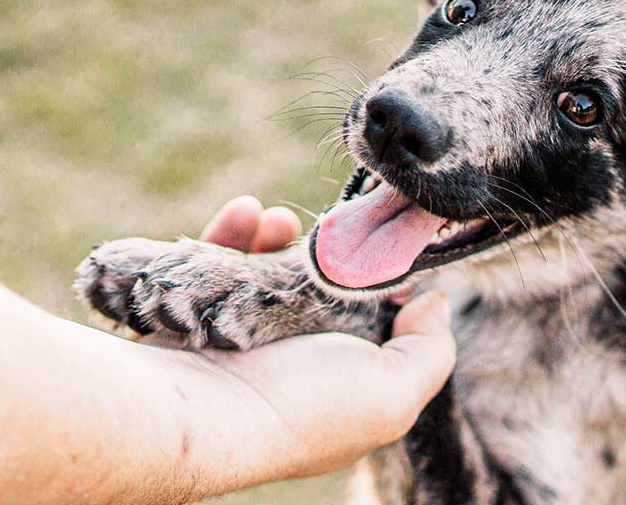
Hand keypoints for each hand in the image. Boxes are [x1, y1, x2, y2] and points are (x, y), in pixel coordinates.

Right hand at [156, 195, 457, 484]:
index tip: (378, 246)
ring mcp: (234, 341)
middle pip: (311, 293)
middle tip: (324, 225)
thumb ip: (428, 349)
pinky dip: (230, 233)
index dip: (374, 284)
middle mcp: (284, 366)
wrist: (202, 412)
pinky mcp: (191, 314)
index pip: (363, 329)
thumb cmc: (304, 403)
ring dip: (274, 236)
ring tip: (278, 217)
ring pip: (261, 273)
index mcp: (333, 385)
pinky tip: (245, 213)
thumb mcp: (394, 390)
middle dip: (321, 252)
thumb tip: (434, 303)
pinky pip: (212, 263)